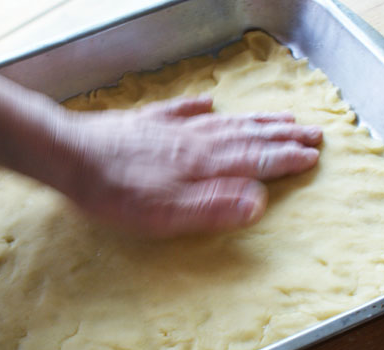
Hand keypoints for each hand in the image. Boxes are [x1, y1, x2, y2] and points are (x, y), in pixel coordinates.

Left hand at [51, 96, 321, 236]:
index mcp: (202, 166)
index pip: (254, 160)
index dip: (285, 159)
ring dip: (254, 120)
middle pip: (246, 136)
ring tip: (280, 116)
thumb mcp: (165, 213)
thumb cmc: (116, 192)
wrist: (71, 157)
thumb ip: (213, 207)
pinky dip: (199, 106)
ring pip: (222, 122)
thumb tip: (258, 203)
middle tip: (312, 131)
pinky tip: (209, 102)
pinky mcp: (146, 124)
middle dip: (281, 136)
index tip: (312, 155)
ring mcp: (170, 129)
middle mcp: (193, 142)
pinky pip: (180, 111)